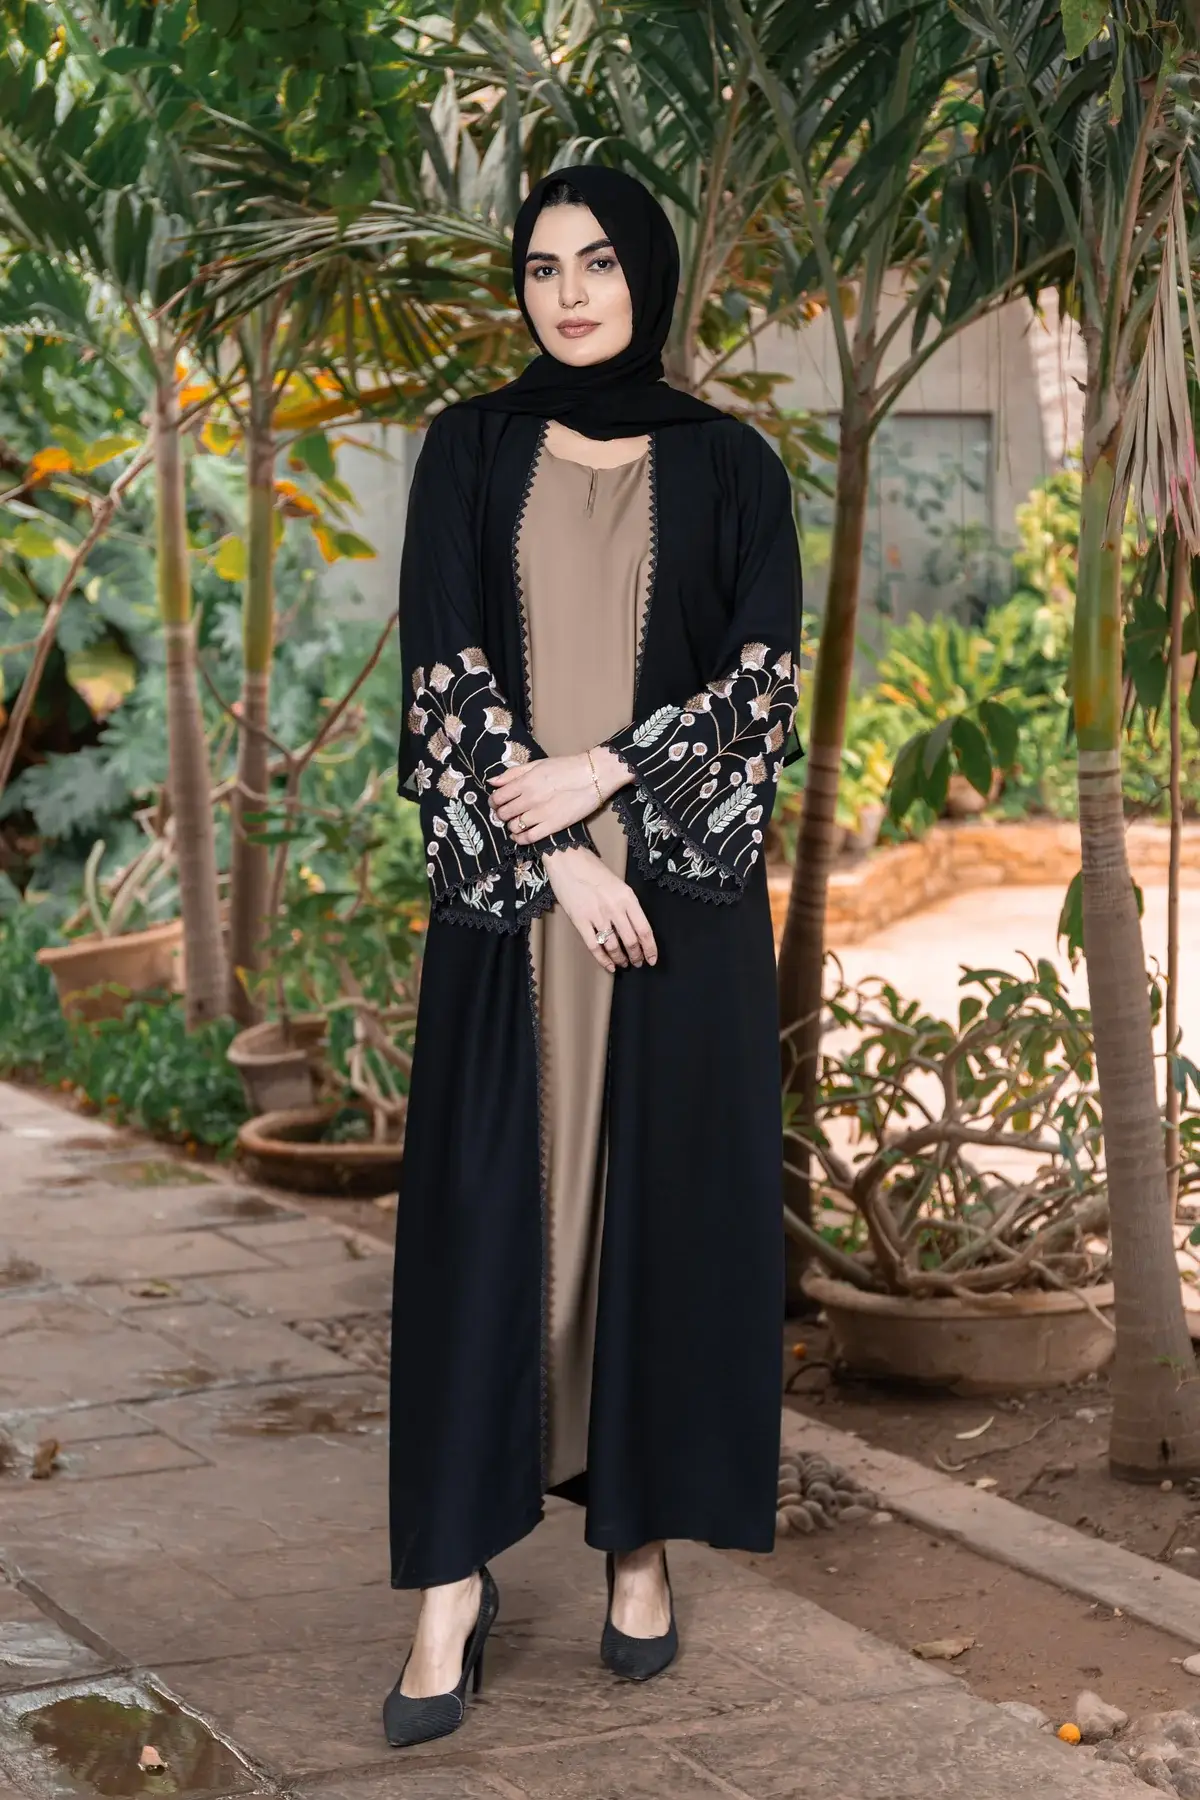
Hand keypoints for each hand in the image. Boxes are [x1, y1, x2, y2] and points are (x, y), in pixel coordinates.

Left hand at [489, 746, 631, 845]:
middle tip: (506, 813)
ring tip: (516, 822)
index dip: (494, 801)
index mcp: (525, 782)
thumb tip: (492, 781)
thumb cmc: (566, 767)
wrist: (593, 776)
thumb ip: (513, 773)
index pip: (498, 797)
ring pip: (513, 827)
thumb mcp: (537, 764)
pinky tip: (520, 835)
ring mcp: (540, 814)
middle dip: (501, 814)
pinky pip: (528, 838)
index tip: (497, 802)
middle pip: (504, 813)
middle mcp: (529, 799)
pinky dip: (520, 839)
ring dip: (511, 826)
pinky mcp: (552, 826)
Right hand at [541, 846, 656, 971]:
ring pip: (614, 946)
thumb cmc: (593, 870)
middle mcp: (615, 908)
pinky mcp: (580, 921)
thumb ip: (627, 904)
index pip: (644, 929)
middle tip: (637, 963)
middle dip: (636, 956)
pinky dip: (603, 960)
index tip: (652, 959)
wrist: (568, 859)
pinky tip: (609, 966)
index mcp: (628, 898)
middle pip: (631, 941)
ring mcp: (597, 915)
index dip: (650, 948)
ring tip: (623, 964)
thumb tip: (634, 927)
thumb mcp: (618, 884)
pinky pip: (594, 946)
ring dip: (621, 959)